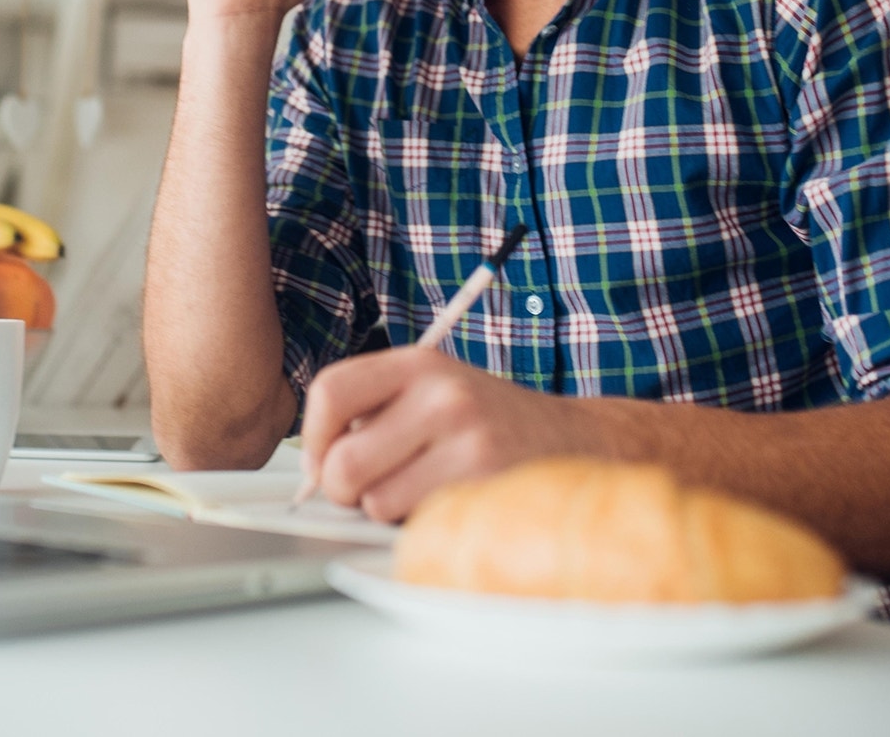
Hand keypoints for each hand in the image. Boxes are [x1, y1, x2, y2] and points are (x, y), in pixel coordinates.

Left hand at [300, 348, 598, 522]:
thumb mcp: (433, 390)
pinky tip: (449, 505)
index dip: (313, 437)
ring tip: (425, 491)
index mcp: (419, 363)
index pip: (331, 391)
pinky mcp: (487, 486)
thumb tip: (314, 468)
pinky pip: (418, 526)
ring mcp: (468, 441)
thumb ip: (374, 413)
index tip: (322, 461)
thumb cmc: (488, 422)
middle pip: (343, 463)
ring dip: (390, 511)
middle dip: (345, 490)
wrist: (576, 439)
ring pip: (377, 504)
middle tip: (369, 489)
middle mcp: (442, 395)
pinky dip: (423, 526)